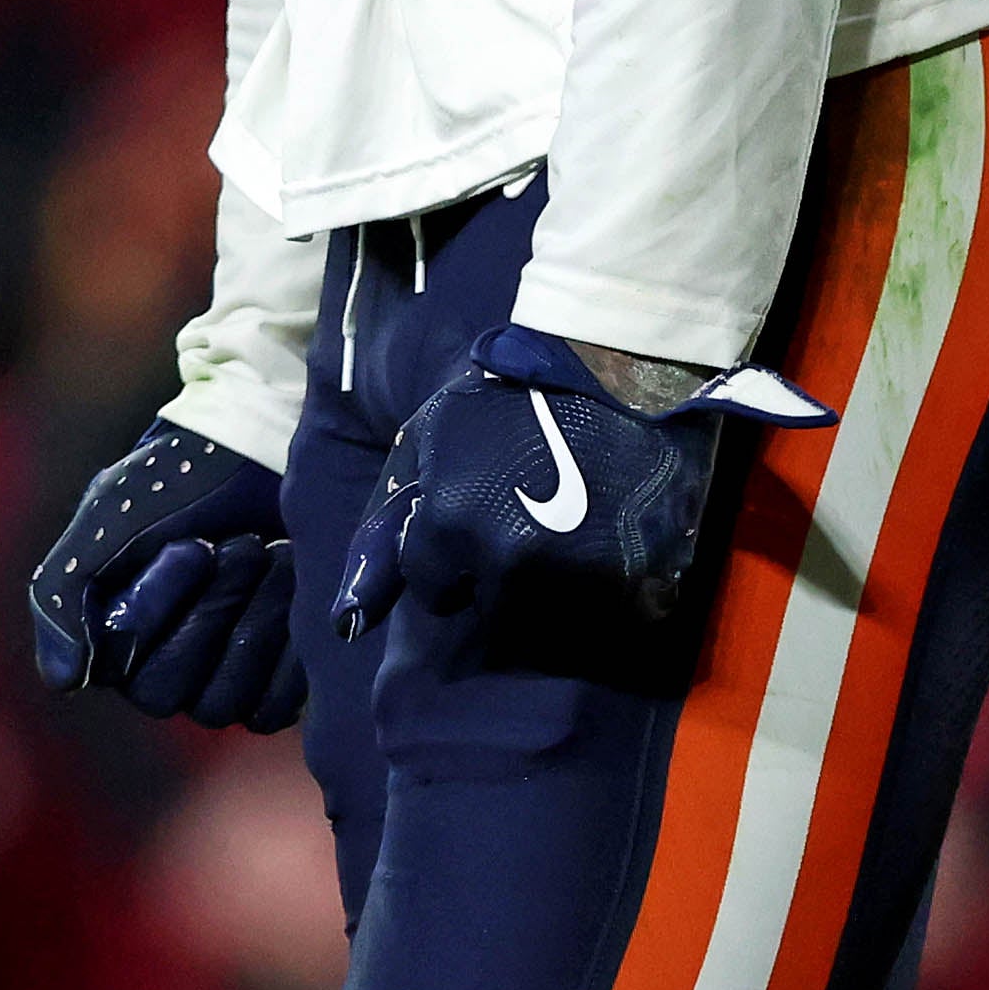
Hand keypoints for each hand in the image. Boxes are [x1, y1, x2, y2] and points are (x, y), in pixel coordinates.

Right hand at [29, 420, 308, 729]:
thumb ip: (65, 591)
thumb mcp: (111, 516)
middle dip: (209, 612)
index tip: (192, 546)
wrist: (271, 455)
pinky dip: (286, 655)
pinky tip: (297, 594)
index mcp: (106, 626)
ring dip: (253, 624)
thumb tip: (63, 679)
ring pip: (219, 705)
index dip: (154, 609)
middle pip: (164, 691)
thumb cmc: (184, 478)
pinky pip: (271, 709)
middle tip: (240, 548)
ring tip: (273, 559)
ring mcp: (215, 681)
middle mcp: (156, 665)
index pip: (117, 662)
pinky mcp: (271, 688)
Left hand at [332, 327, 828, 646]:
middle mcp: (510, 561)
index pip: (432, 589)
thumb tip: (350, 619)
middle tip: (519, 531)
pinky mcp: (638, 582)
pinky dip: (603, 591)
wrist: (613, 370)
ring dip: (548, 588)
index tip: (465, 537)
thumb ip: (388, 518)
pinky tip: (602, 544)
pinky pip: (609, 615)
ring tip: (561, 535)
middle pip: (491, 609)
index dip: (445, 562)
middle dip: (495, 577)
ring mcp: (576, 577)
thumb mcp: (429, 438)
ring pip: (547, 618)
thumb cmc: (506, 398)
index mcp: (452, 525)